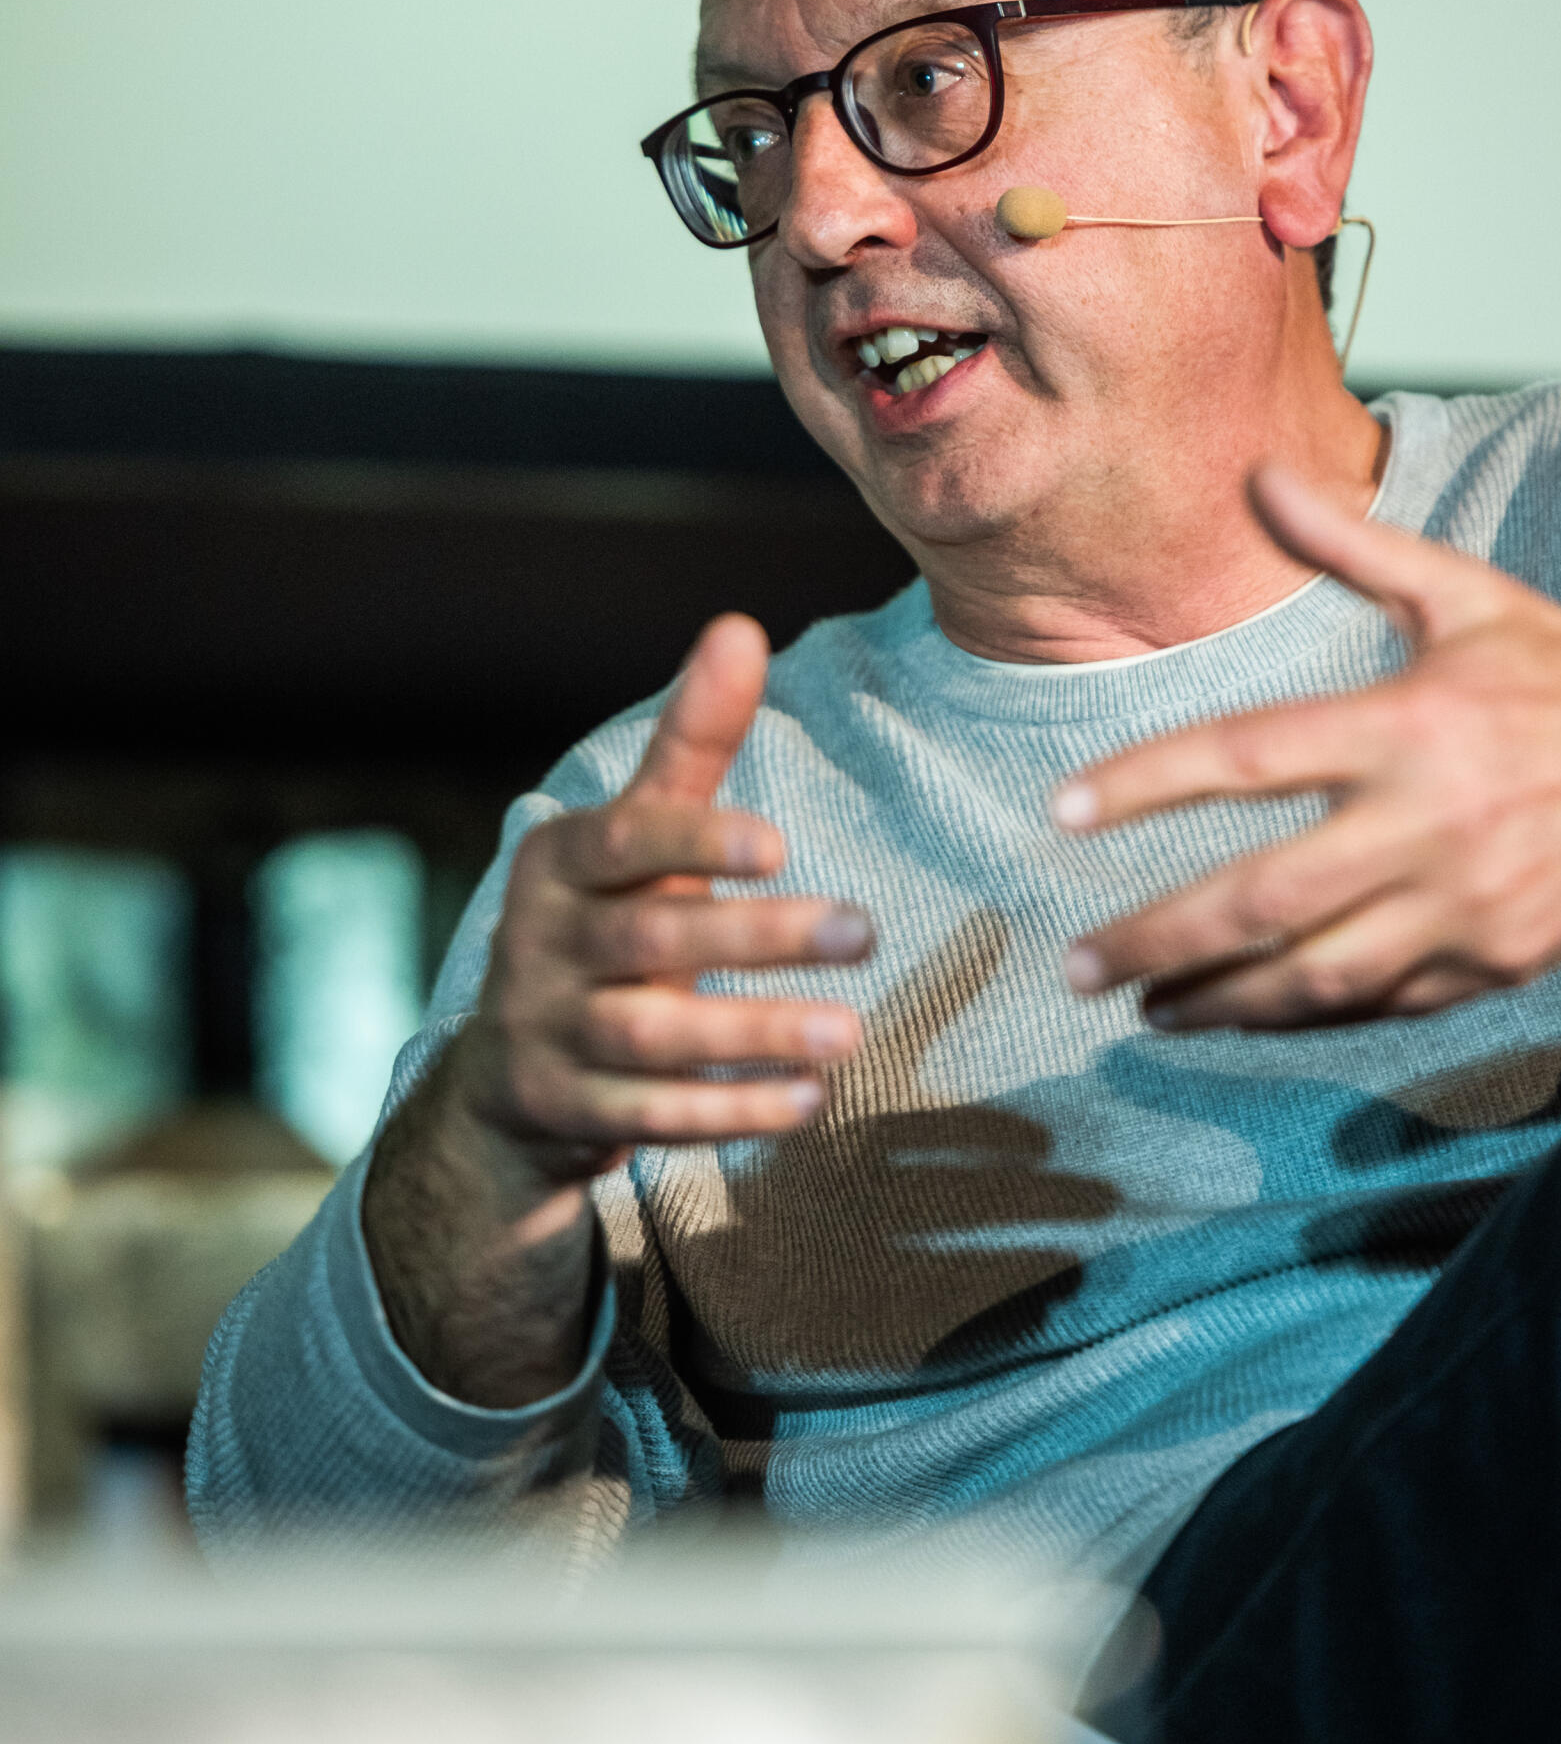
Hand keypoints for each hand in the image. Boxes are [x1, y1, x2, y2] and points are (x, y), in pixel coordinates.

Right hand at [451, 610, 871, 1170]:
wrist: (512, 1076)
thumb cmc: (604, 920)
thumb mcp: (637, 834)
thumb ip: (691, 743)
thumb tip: (740, 626)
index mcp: (558, 863)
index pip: (624, 844)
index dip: (696, 841)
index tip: (779, 843)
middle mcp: (536, 944)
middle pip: (651, 938)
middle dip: (757, 937)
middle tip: (865, 930)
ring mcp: (543, 1033)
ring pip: (650, 1035)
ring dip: (752, 1035)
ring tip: (850, 1032)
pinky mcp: (562, 1112)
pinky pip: (650, 1117)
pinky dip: (729, 1112)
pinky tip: (809, 1101)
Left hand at [1054, 467, 1560, 1029]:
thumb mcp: (1465, 595)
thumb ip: (1352, 543)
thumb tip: (1257, 473)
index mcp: (1410, 724)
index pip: (1248, 756)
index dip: (1146, 784)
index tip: (1063, 812)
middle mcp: (1432, 825)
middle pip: (1264, 896)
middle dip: (1159, 937)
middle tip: (1077, 962)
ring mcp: (1466, 908)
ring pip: (1315, 975)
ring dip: (1219, 998)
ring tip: (1145, 1005)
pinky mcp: (1494, 964)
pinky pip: (1378, 1002)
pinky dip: (1305, 1014)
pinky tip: (1245, 1012)